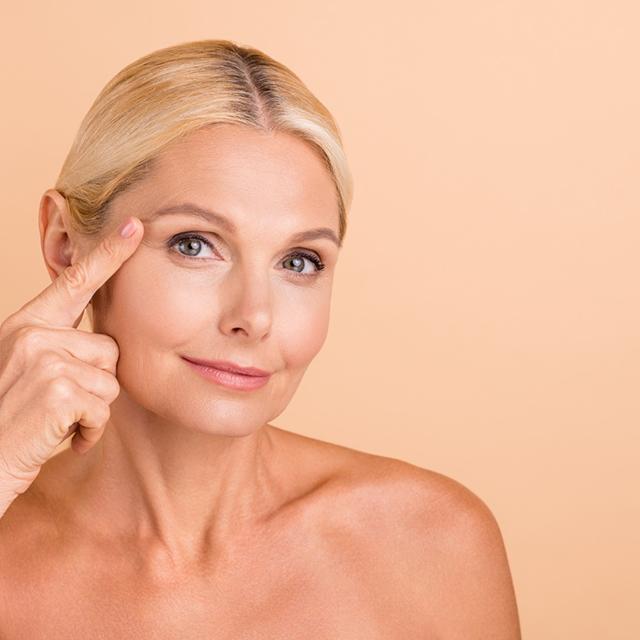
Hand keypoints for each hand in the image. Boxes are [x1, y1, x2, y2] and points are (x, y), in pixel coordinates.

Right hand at [0, 216, 142, 514]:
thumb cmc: (9, 420)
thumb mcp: (25, 372)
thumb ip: (59, 347)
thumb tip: (105, 343)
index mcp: (25, 325)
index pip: (73, 282)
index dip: (108, 254)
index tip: (135, 226)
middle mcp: (32, 334)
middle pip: (109, 348)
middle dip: (97, 382)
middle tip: (61, 404)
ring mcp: (43, 359)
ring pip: (111, 380)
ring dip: (93, 410)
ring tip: (57, 422)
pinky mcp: (58, 389)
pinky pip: (104, 408)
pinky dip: (90, 431)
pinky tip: (62, 437)